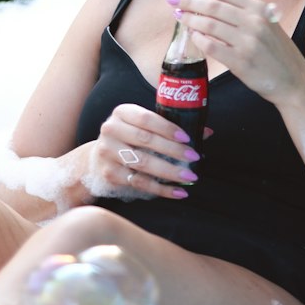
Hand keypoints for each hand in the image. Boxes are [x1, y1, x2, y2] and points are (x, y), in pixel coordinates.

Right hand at [85, 103, 200, 200]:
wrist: (97, 158)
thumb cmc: (129, 137)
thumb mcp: (143, 126)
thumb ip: (171, 127)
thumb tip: (207, 131)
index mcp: (122, 112)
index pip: (147, 118)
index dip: (168, 128)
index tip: (188, 138)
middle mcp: (111, 130)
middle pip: (145, 141)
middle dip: (173, 150)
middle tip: (194, 158)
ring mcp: (107, 153)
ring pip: (142, 164)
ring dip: (169, 171)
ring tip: (190, 177)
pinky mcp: (109, 174)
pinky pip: (139, 183)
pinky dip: (161, 189)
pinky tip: (178, 192)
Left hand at [168, 0, 304, 102]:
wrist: (294, 81)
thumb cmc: (277, 52)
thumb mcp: (268, 23)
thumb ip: (244, 13)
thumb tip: (210, 3)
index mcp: (259, 9)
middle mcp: (254, 22)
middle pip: (213, 6)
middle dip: (189, 2)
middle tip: (173, 1)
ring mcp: (247, 42)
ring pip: (209, 25)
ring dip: (190, 20)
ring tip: (180, 18)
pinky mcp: (241, 62)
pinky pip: (211, 47)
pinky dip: (198, 40)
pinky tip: (193, 37)